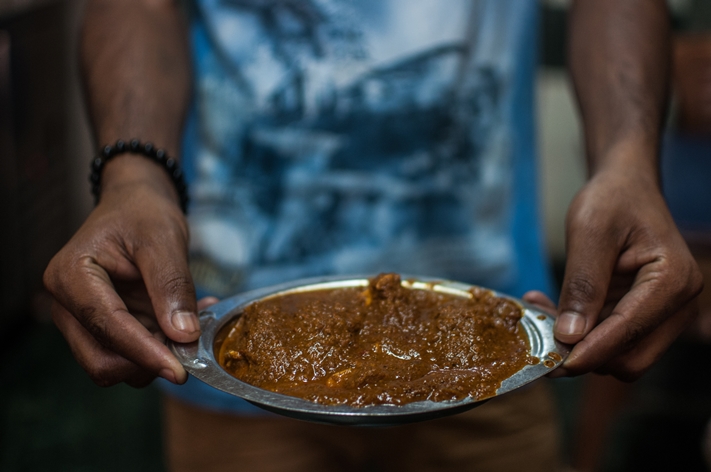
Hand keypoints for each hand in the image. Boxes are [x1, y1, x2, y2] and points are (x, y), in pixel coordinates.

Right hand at [44, 157, 205, 386]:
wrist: (136, 205)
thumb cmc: (143, 214)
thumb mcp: (163, 240)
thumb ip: (172, 286)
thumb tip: (183, 336)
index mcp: (71, 276)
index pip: (106, 326)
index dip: (144, 352)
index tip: (180, 371)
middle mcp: (68, 305)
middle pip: (100, 360)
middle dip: (146, 363)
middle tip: (190, 347)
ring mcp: (84, 320)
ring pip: (115, 364)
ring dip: (156, 357)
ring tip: (193, 324)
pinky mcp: (106, 328)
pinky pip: (131, 354)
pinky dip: (160, 349)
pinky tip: (187, 323)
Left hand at [550, 168, 702, 380]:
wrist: (625, 187)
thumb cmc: (612, 200)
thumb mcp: (590, 232)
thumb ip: (583, 284)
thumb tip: (570, 336)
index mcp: (672, 279)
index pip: (629, 331)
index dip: (589, 351)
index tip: (551, 362)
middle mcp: (677, 304)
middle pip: (629, 358)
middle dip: (582, 355)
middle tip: (537, 337)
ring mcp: (663, 314)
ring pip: (618, 356)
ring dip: (577, 345)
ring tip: (540, 311)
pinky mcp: (643, 316)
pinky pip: (610, 340)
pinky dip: (580, 334)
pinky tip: (549, 309)